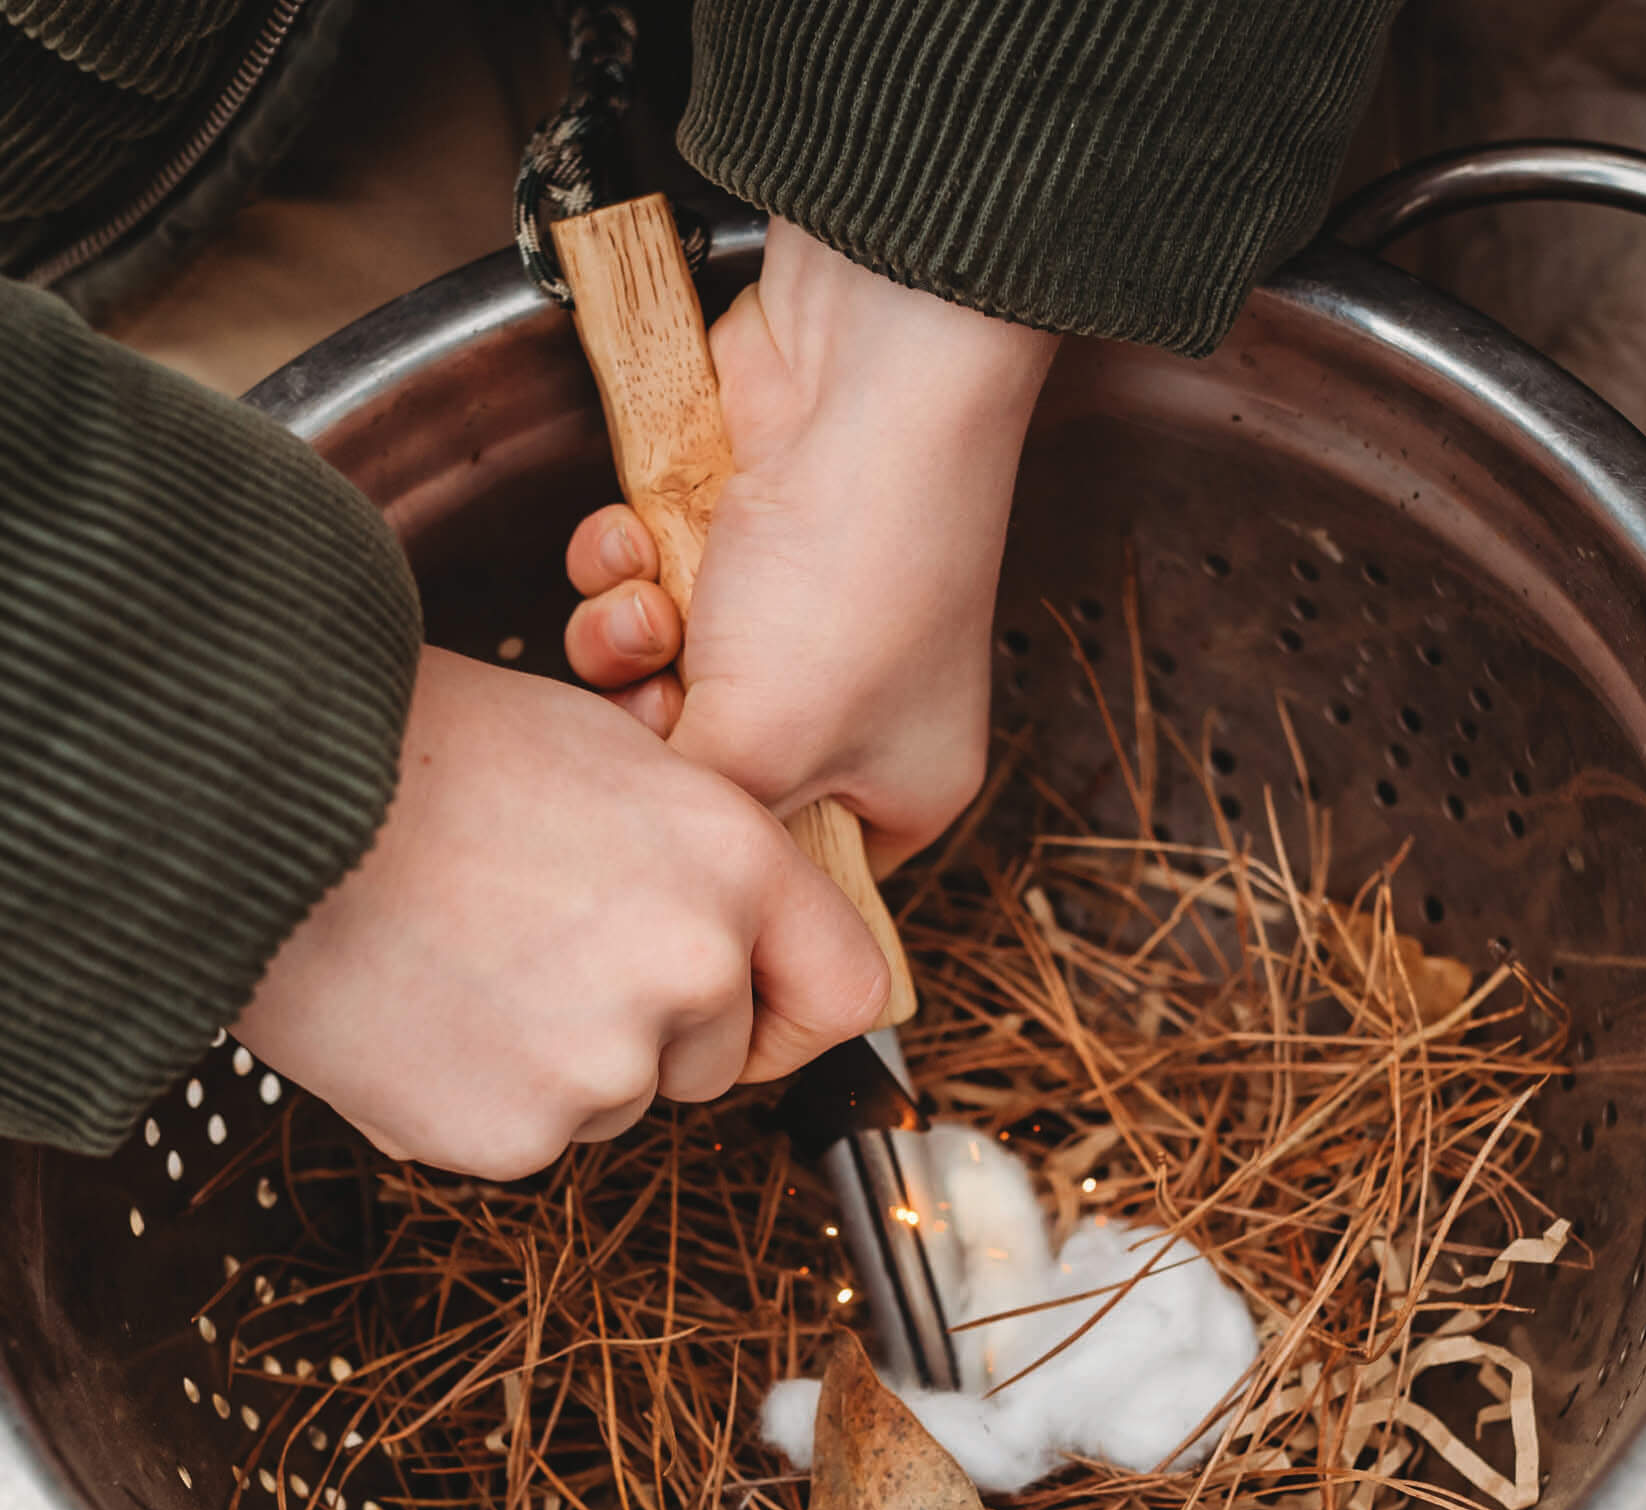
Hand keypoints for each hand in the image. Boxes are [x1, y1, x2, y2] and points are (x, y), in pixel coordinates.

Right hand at [234, 647, 888, 1177]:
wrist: (257, 799)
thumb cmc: (423, 752)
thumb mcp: (611, 758)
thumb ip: (703, 861)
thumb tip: (738, 938)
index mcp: (735, 866)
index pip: (850, 991)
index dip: (798, 1007)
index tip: (756, 1011)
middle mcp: (694, 972)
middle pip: (715, 1057)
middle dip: (651, 1029)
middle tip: (539, 951)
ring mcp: (606, 1065)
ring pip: (616, 1100)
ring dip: (558, 1062)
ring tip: (462, 961)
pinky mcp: (514, 1138)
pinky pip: (525, 1139)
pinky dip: (479, 1099)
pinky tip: (417, 1013)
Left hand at [562, 219, 1057, 870]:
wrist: (862, 382)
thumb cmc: (850, 582)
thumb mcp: (759, 754)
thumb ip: (691, 827)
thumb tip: (634, 858)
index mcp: (902, 787)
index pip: (801, 873)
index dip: (730, 865)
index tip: (676, 846)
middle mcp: (853, 711)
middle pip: (707, 775)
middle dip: (656, 731)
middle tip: (663, 700)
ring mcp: (791, 622)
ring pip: (657, 679)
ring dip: (626, 643)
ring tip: (652, 607)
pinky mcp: (730, 539)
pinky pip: (641, 587)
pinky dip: (624, 565)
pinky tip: (640, 536)